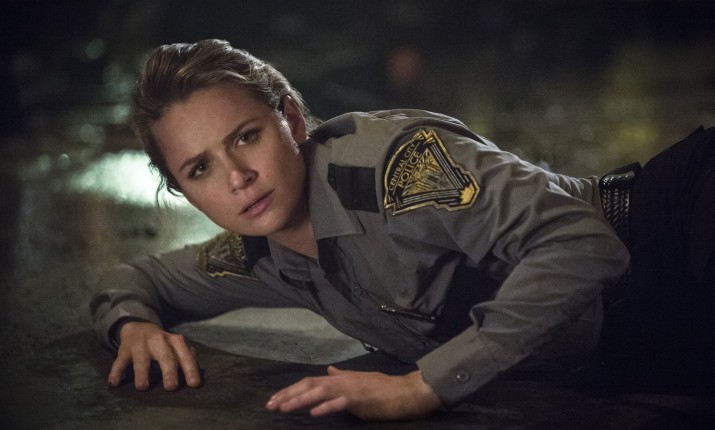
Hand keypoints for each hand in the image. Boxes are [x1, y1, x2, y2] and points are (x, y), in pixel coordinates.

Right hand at [108, 321, 200, 390]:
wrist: (138, 327)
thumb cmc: (163, 343)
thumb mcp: (177, 345)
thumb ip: (188, 356)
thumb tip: (196, 374)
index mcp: (175, 341)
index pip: (185, 355)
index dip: (190, 369)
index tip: (194, 384)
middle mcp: (159, 341)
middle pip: (165, 357)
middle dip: (169, 372)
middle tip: (171, 387)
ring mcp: (141, 345)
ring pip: (141, 360)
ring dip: (142, 373)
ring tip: (143, 387)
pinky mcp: (124, 350)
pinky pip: (119, 362)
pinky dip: (116, 372)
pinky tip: (114, 382)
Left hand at [265, 366, 441, 419]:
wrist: (407, 392)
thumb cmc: (385, 389)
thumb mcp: (360, 380)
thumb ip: (343, 377)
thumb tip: (329, 371)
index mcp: (341, 378)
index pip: (310, 382)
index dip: (291, 390)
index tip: (274, 399)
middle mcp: (342, 381)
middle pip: (309, 385)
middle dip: (288, 394)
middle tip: (270, 405)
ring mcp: (350, 389)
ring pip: (320, 392)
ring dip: (300, 400)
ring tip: (284, 408)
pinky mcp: (360, 400)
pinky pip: (340, 403)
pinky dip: (326, 407)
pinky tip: (314, 413)